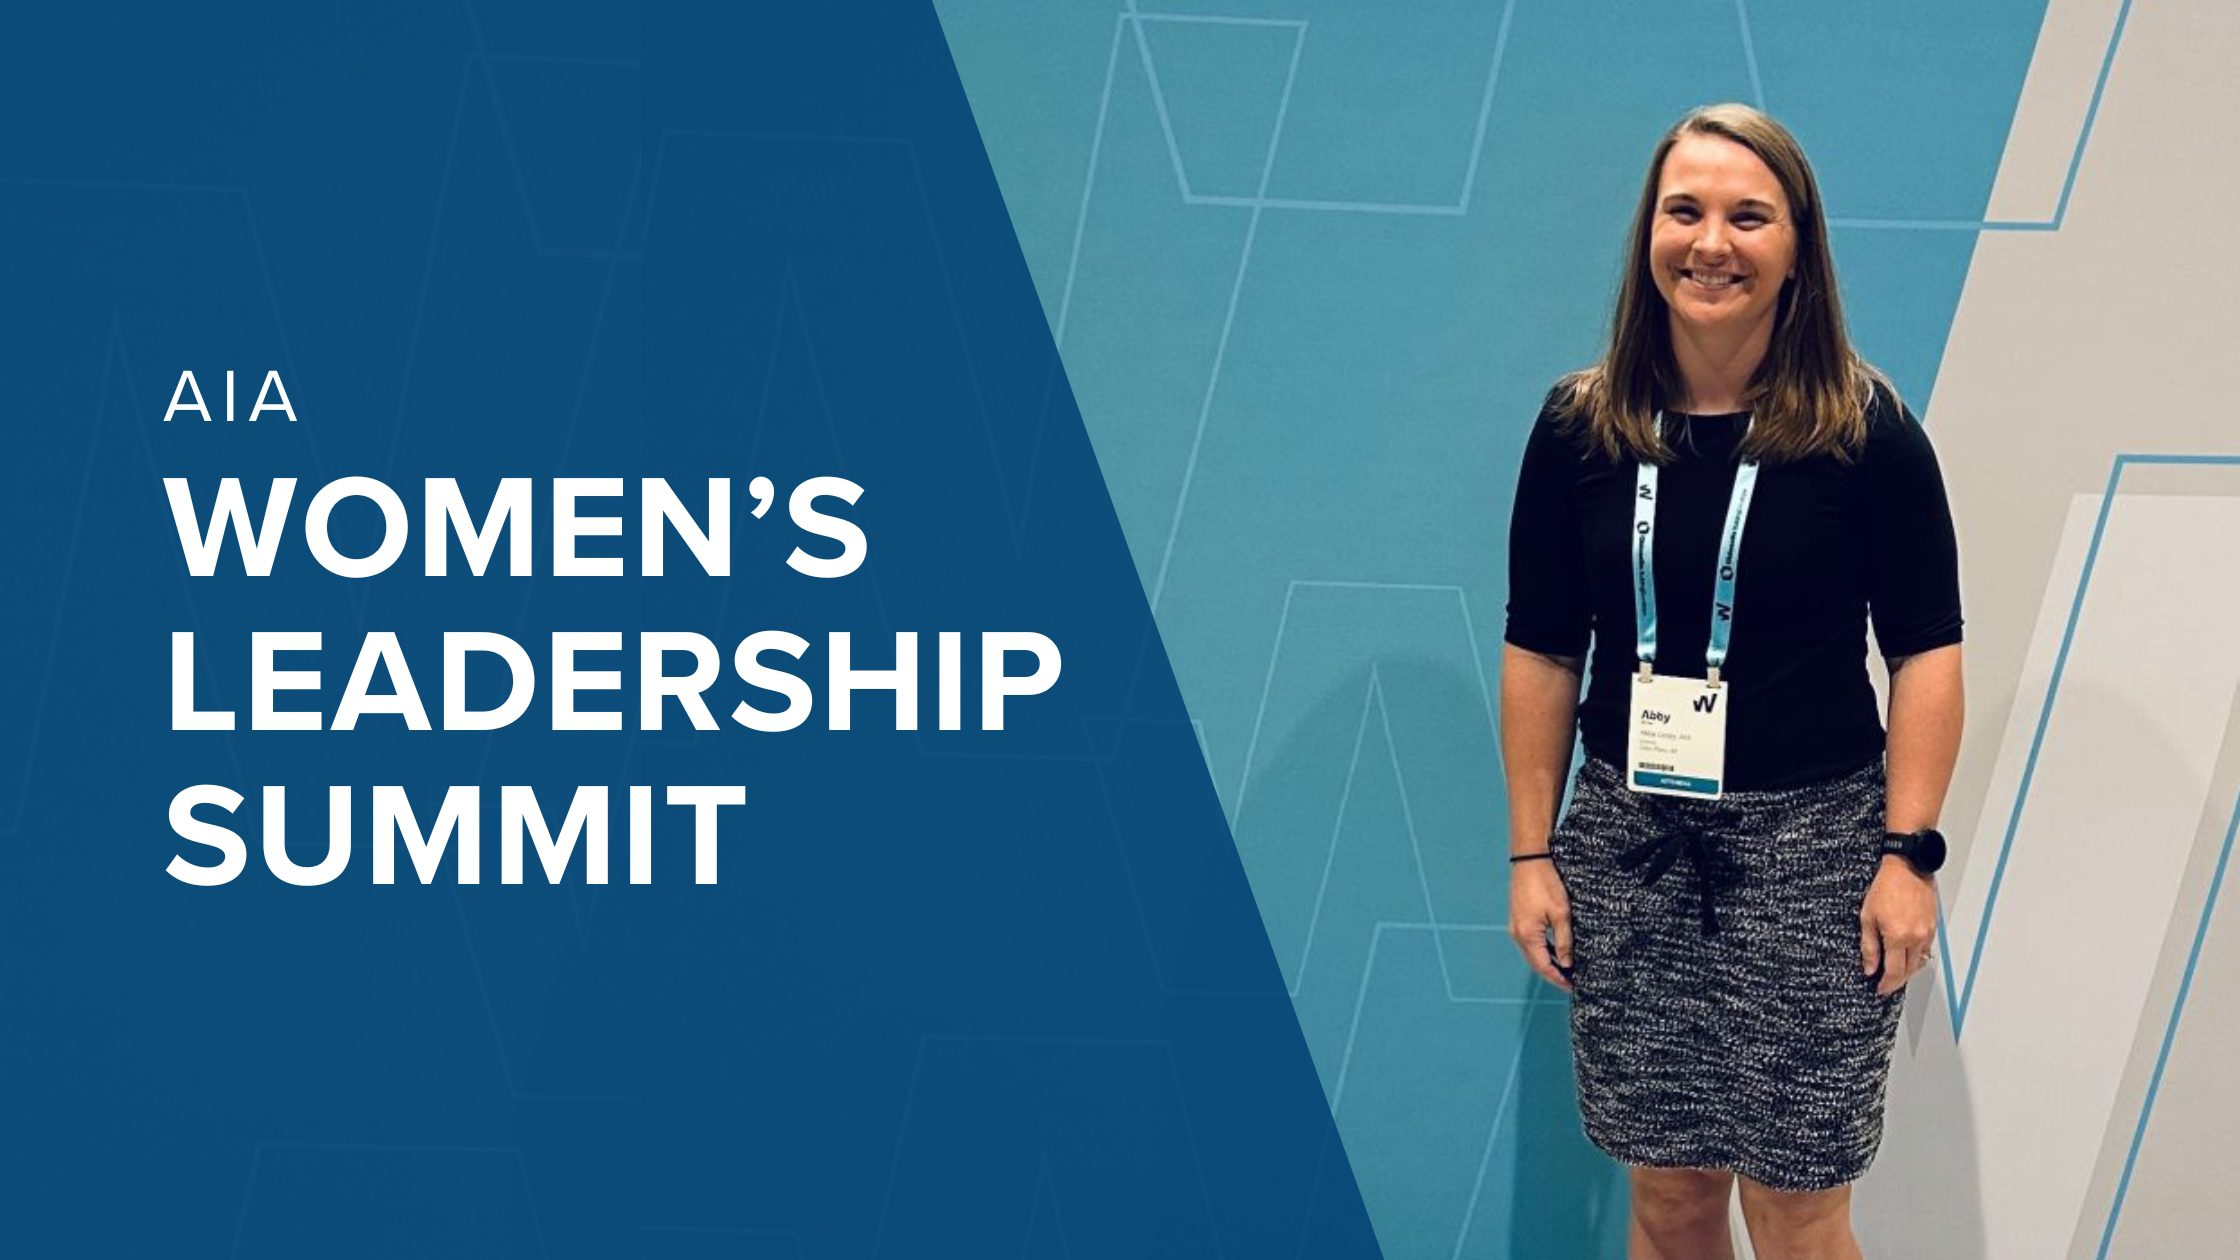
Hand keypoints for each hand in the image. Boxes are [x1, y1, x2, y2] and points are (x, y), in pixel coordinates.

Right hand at [1509, 859, 1574, 991]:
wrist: (1529, 858)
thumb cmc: (1546, 883)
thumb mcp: (1561, 913)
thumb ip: (1564, 940)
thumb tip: (1566, 963)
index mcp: (1527, 935)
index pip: (1543, 966)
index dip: (1558, 978)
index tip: (1572, 987)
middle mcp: (1517, 934)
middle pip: (1535, 962)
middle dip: (1553, 973)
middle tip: (1571, 981)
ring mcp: (1515, 926)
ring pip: (1532, 953)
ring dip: (1547, 962)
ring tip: (1566, 969)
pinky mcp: (1518, 918)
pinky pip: (1529, 942)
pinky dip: (1542, 950)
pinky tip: (1555, 951)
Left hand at [1860, 858, 1936, 997]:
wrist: (1908, 868)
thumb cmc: (1886, 887)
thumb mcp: (1867, 917)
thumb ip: (1869, 946)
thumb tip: (1869, 968)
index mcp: (1898, 936)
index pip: (1894, 972)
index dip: (1886, 984)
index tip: (1879, 989)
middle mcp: (1916, 937)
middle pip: (1909, 971)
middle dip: (1896, 981)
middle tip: (1885, 984)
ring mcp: (1927, 933)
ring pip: (1919, 962)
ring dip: (1907, 970)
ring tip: (1894, 972)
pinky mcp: (1933, 927)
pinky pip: (1926, 950)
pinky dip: (1916, 957)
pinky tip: (1906, 955)